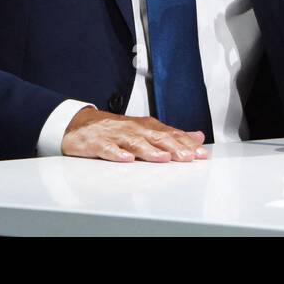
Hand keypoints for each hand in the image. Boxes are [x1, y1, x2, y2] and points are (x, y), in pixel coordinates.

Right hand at [60, 107, 208, 161]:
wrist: (81, 124)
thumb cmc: (117, 129)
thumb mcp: (146, 130)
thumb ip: (172, 135)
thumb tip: (197, 137)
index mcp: (147, 127)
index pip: (171, 135)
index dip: (187, 144)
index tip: (201, 154)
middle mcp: (134, 129)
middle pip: (157, 138)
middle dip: (174, 147)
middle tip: (188, 157)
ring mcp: (116, 135)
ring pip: (135, 143)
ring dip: (150, 151)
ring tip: (163, 158)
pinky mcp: (98, 143)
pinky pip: (108, 149)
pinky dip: (117, 154)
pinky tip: (126, 159)